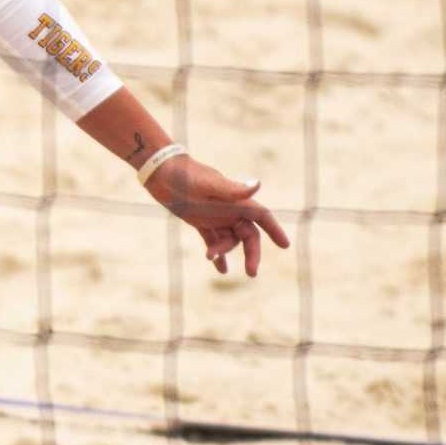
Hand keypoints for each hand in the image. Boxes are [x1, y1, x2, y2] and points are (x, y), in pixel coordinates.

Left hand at [148, 157, 289, 277]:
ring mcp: (215, 215)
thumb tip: (258, 184)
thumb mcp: (208, 185)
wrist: (160, 171)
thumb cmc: (186, 176)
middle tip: (251, 273)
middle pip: (248, 235)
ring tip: (210, 257)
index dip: (274, 230)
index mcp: (236, 200)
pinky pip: (213, 240)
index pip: (262, 216)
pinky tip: (220, 269)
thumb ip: (233, 189)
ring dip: (224, 251)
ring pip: (229, 240)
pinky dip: (217, 254)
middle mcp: (229, 208)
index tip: (285, 246)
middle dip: (252, 253)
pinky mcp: (200, 221)